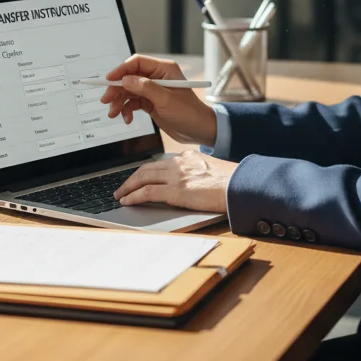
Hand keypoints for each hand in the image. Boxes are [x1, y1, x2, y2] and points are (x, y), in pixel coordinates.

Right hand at [100, 54, 216, 146]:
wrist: (199, 131)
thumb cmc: (188, 112)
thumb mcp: (166, 99)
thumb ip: (145, 88)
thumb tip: (125, 80)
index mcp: (164, 69)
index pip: (137, 62)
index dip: (121, 70)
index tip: (109, 80)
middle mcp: (157, 77)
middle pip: (130, 77)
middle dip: (117, 89)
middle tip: (106, 100)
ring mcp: (153, 90)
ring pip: (129, 91)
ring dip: (119, 102)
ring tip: (114, 113)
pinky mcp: (150, 102)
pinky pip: (133, 102)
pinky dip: (127, 110)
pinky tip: (127, 119)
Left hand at [113, 148, 237, 213]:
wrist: (239, 185)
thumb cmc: (231, 180)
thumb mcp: (211, 168)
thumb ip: (198, 169)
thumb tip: (192, 175)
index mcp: (188, 158)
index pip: (161, 163)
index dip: (147, 171)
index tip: (140, 177)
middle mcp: (179, 164)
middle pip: (147, 168)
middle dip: (132, 178)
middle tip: (122, 187)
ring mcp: (176, 176)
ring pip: (143, 178)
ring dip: (128, 187)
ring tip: (120, 195)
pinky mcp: (175, 191)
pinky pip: (147, 192)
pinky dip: (134, 196)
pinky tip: (127, 201)